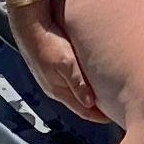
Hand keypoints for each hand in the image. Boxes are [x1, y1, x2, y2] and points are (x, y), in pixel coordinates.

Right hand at [9, 3, 108, 122]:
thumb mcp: (66, 63)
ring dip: (89, 96)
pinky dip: (82, 85)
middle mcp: (55, 88)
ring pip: (75, 93)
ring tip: (105, 95)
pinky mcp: (52, 68)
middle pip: (79, 104)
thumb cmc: (46, 42)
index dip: (98, 116)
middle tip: (113, 109)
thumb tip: (89, 103)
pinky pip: (70, 82)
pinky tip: (89, 78)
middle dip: (95, 109)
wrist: (29, 25)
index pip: (82, 111)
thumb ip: (78, 83)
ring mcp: (52, 78)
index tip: (113, 118)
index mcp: (58, 90)